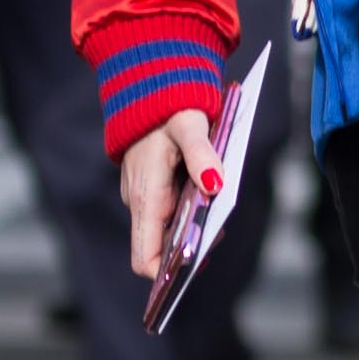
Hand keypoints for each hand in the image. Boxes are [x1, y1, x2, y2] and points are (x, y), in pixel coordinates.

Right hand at [120, 107, 223, 277]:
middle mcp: (141, 203)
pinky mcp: (153, 188)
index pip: (144, 259)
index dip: (166, 272)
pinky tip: (209, 196)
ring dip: (193, 229)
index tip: (195, 263)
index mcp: (145, 198)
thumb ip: (201, 155)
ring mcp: (146, 197)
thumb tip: (215, 185)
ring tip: (217, 211)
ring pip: (169, 230)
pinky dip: (190, 212)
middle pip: (161, 248)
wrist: (148, 87)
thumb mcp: (188, 126)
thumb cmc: (167, 108)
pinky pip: (171, 212)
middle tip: (218, 232)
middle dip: (189, 247)